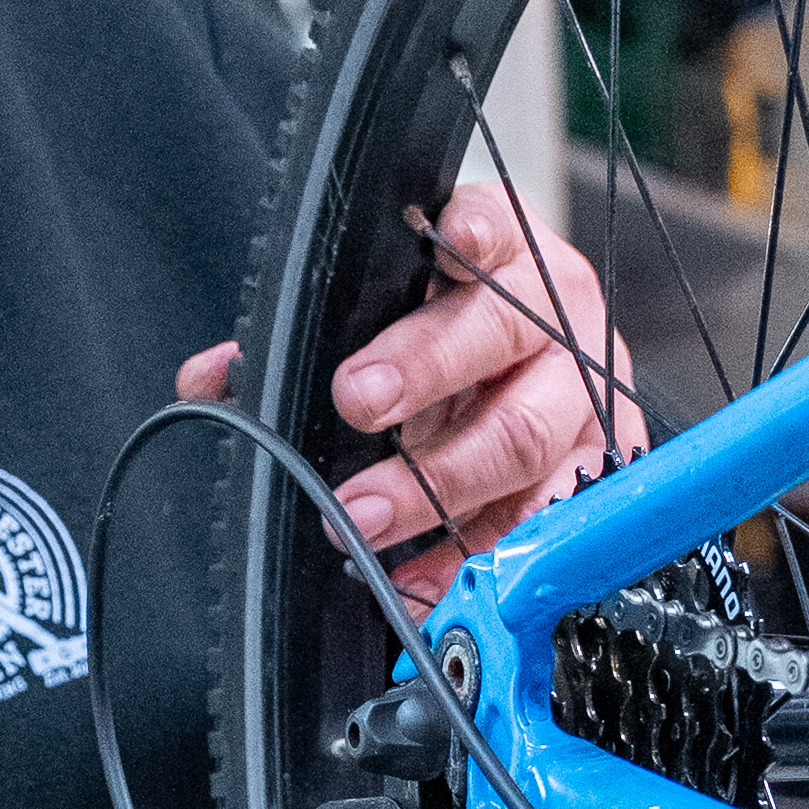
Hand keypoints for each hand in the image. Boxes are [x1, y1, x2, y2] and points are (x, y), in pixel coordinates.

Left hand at [176, 181, 635, 609]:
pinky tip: (417, 577)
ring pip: (523, 441)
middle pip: (499, 342)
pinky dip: (470, 556)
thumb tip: (209, 382)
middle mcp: (557, 318)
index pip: (493, 231)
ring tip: (364, 518)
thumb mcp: (389, 318)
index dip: (472, 236)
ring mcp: (585, 396)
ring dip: (436, 487)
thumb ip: (307, 338)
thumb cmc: (456, 336)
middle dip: (424, 372)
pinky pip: (537, 521)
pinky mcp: (598, 470)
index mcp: (506, 255)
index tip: (445, 240)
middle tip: (357, 402)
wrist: (544, 377)